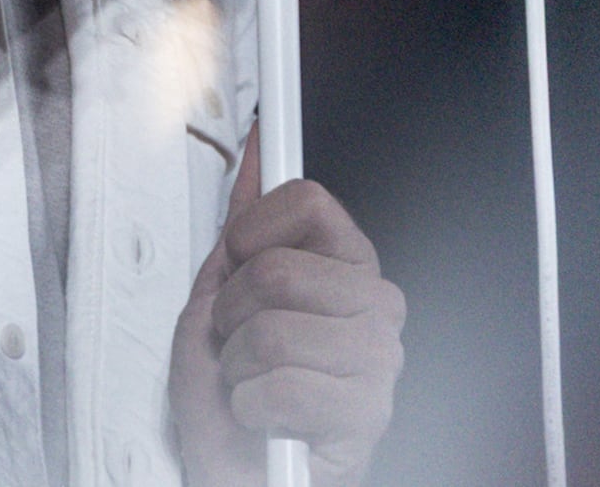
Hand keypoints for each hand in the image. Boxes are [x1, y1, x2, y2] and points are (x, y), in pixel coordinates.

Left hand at [171, 155, 406, 486]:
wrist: (235, 472)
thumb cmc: (231, 395)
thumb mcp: (220, 298)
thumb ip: (244, 227)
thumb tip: (259, 146)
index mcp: (347, 267)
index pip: (309, 200)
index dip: (250, 230)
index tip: (237, 256)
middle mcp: (375, 306)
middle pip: (277, 269)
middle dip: (230, 312)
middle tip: (237, 342)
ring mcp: (379, 360)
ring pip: (273, 330)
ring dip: (236, 366)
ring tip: (252, 383)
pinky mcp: (368, 415)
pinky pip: (281, 387)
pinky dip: (250, 407)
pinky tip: (267, 418)